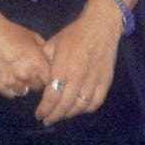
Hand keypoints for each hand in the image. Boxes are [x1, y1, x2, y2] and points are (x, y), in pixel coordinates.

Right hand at [0, 13, 50, 97]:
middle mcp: (25, 76)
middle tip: (32, 69)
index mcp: (36, 64)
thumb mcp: (35, 38)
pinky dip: (12, 87)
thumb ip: (45, 52)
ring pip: (24, 91)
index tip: (46, 71)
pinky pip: (11, 93)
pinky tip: (10, 75)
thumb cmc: (14, 33)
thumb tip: (52, 62)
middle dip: (37, 80)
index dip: (49, 76)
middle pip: (38, 87)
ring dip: (24, 84)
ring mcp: (11, 82)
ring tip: (19, 71)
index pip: (50, 81)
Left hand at [35, 1, 122, 125]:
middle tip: (47, 120)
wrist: (101, 24)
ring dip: (69, 114)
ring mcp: (93, 80)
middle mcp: (78, 77)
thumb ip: (45, 62)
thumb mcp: (53, 43)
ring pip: (80, 107)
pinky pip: (95, 102)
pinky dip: (86, 109)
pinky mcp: (105, 80)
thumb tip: (39, 78)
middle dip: (53, 116)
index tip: (39, 114)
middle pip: (64, 106)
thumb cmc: (75, 33)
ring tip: (62, 115)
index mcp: (63, 67)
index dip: (44, 109)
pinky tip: (79, 109)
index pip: (51, 97)